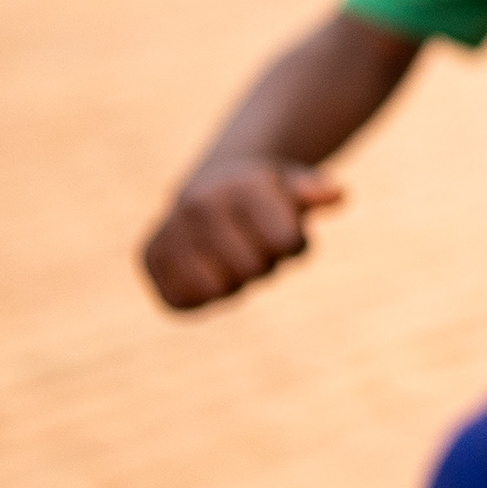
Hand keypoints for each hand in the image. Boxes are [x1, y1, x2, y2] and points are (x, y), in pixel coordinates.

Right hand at [142, 159, 345, 309]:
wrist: (210, 189)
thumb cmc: (265, 195)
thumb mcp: (294, 185)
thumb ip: (315, 190)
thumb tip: (337, 195)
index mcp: (240, 186)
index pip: (285, 242)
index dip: (293, 246)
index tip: (285, 232)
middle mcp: (198, 205)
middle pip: (251, 269)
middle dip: (263, 264)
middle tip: (254, 246)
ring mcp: (169, 230)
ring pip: (216, 289)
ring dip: (233, 283)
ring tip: (230, 257)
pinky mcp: (148, 257)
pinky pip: (182, 302)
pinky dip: (202, 297)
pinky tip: (206, 271)